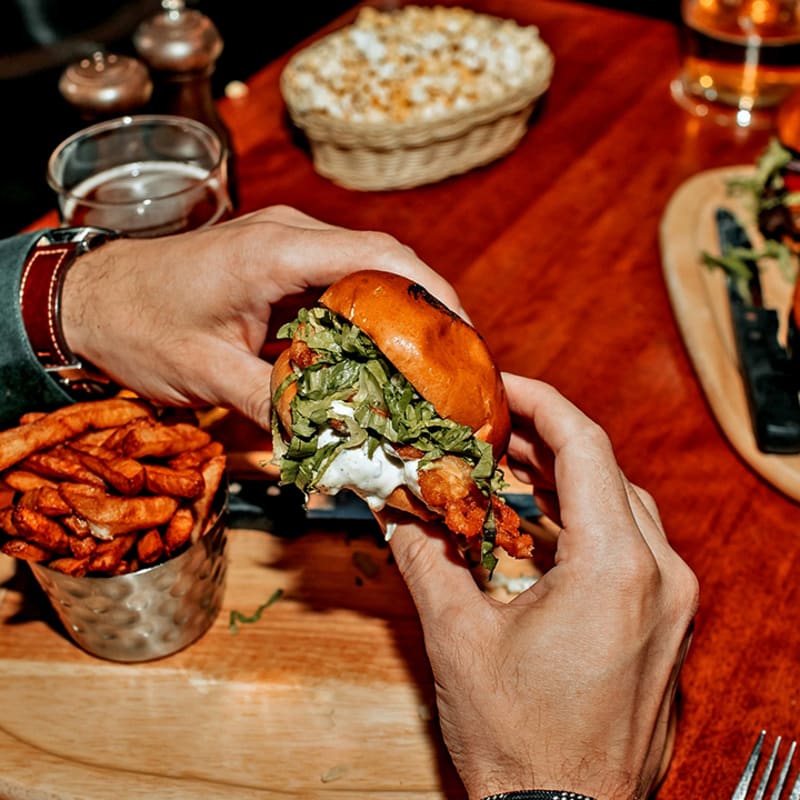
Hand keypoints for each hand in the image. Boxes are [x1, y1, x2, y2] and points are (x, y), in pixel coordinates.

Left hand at [60, 205, 462, 426]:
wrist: (88, 297)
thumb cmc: (138, 325)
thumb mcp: (205, 373)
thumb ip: (272, 405)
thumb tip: (330, 443)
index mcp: (276, 253)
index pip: (380, 257)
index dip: (433, 293)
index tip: (465, 335)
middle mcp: (289, 237)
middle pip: (382, 262)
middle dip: (425, 308)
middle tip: (453, 362)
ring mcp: (283, 247)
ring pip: (362, 273)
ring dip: (395, 313)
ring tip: (425, 364)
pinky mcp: (276, 265)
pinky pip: (334, 285)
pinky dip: (360, 318)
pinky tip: (372, 358)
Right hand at [388, 373, 697, 799]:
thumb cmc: (519, 743)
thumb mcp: (457, 638)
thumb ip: (423, 557)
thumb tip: (391, 506)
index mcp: (616, 568)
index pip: (585, 446)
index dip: (539, 404)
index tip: (499, 386)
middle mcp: (661, 577)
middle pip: (604, 470)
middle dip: (543, 440)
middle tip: (488, 426)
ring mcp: (671, 603)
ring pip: (621, 505)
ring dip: (563, 479)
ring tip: (506, 464)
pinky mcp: (664, 625)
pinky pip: (629, 545)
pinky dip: (581, 521)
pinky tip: (536, 521)